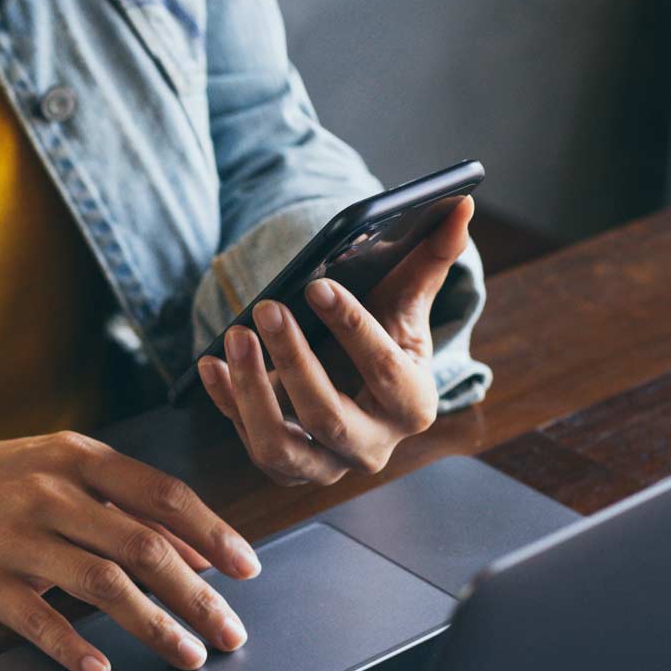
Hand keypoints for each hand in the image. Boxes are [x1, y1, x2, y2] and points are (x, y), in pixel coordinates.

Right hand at [0, 429, 260, 670]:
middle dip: (197, 596)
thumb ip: (126, 503)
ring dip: (152, 626)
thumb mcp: (58, 469)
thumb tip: (198, 550)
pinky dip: (71, 647)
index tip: (247, 571)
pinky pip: (36, 618)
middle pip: (143, 547)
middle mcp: (51, 492)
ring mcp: (15, 535)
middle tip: (229, 633)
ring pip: (102, 585)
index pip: (164, 496)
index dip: (213, 535)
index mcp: (77, 458)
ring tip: (186, 656)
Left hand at [198, 195, 473, 485]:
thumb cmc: (384, 333)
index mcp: (413, 405)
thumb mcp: (407, 301)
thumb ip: (434, 257)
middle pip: (327, 415)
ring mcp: (325, 466)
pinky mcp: (285, 467)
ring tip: (234, 334)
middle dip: (293, 361)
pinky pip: (248, 442)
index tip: (316, 285)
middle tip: (267, 307)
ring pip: (281, 446)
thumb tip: (461, 203)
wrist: (355, 385)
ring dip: (252, 390)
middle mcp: (371, 447)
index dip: (350, 327)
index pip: (383, 370)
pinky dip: (226, 402)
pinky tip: (209, 364)